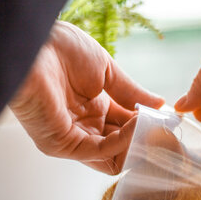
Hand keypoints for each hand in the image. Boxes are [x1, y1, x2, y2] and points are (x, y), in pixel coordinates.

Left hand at [9, 21, 163, 173]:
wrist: (34, 43)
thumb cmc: (60, 50)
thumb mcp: (107, 72)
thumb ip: (132, 93)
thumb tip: (159, 106)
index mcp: (93, 110)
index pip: (126, 130)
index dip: (146, 128)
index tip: (167, 124)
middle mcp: (84, 127)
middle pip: (121, 149)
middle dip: (144, 142)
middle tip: (166, 133)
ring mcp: (72, 139)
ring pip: (114, 156)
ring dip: (136, 142)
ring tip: (152, 125)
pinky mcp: (62, 145)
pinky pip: (100, 152)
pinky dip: (123, 141)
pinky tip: (136, 125)